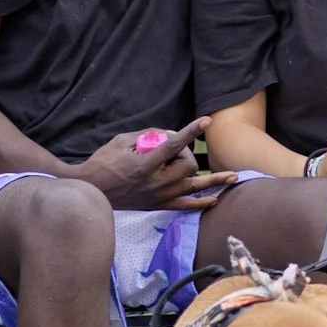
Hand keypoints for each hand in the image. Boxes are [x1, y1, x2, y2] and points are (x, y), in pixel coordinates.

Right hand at [75, 117, 233, 209]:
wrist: (91, 191)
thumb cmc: (103, 162)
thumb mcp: (120, 141)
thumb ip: (146, 136)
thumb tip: (167, 134)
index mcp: (144, 165)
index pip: (173, 145)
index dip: (191, 131)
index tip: (205, 121)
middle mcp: (156, 182)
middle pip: (187, 166)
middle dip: (186, 153)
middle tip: (173, 149)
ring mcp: (159, 196)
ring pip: (193, 186)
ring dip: (214, 181)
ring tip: (234, 177)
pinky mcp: (158, 205)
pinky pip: (185, 206)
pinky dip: (202, 203)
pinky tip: (215, 199)